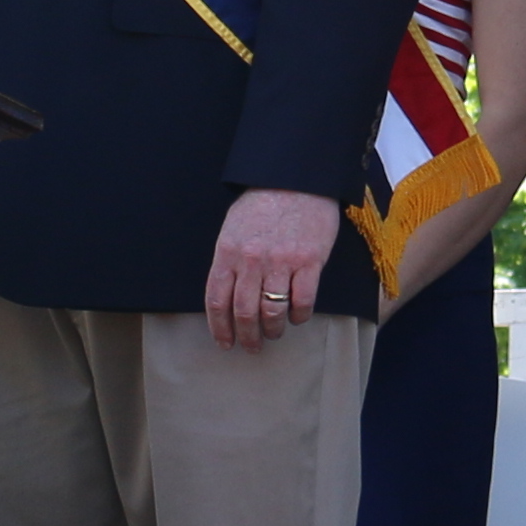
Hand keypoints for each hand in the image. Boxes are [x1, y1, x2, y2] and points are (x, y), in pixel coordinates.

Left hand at [206, 188, 341, 349]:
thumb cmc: (264, 203)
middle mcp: (251, 260)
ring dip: (272, 331)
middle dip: (246, 336)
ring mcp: (280, 262)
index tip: (225, 342)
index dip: (219, 328)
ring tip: (274, 335)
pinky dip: (299, 316)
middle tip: (251, 347)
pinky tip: (297, 317)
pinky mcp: (309, 262)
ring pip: (271, 312)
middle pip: (243, 312)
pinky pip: (302, 302)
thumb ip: (230, 260)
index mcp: (227, 252)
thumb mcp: (234, 228)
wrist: (297, 178)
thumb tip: (229, 295)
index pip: (217, 301)